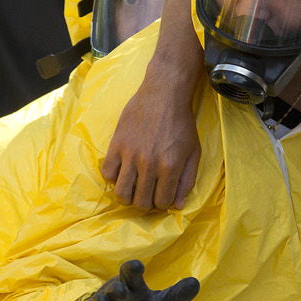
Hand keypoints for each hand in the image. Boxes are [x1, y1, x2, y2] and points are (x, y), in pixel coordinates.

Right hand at [102, 77, 201, 210]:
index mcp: (170, 167)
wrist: (163, 94)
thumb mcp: (193, 152)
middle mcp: (149, 164)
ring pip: (121, 192)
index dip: (161, 203)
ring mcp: (131, 155)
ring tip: (131, 189)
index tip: (160, 196)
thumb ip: (186, 180)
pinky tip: (121, 171)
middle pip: (140, 202)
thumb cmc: (182, 123)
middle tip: (145, 194)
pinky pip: (107, 173)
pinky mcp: (116, 144)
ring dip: (126, 197)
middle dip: (144, 203)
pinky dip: (113, 177)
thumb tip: (177, 206)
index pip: (162, 202)